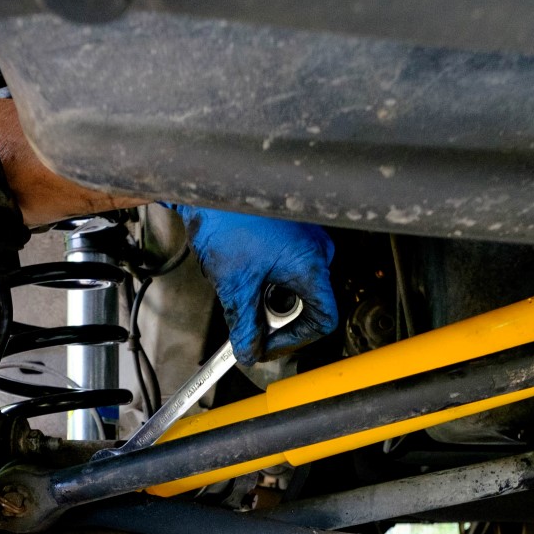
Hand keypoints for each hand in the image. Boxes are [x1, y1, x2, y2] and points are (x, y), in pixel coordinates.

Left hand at [168, 204, 337, 364]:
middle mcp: (316, 252)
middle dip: (271, 316)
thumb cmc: (228, 219)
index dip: (294, 340)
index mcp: (311, 265)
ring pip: (289, 287)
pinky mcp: (288, 233)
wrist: (210, 184)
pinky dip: (260, 277)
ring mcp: (304, 240)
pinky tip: (239, 266)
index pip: (323, 319)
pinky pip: (282, 267)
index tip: (266, 345)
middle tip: (244, 316)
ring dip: (263, 294)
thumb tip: (249, 350)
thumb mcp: (235, 283)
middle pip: (304, 305)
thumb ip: (245, 324)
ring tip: (237, 281)